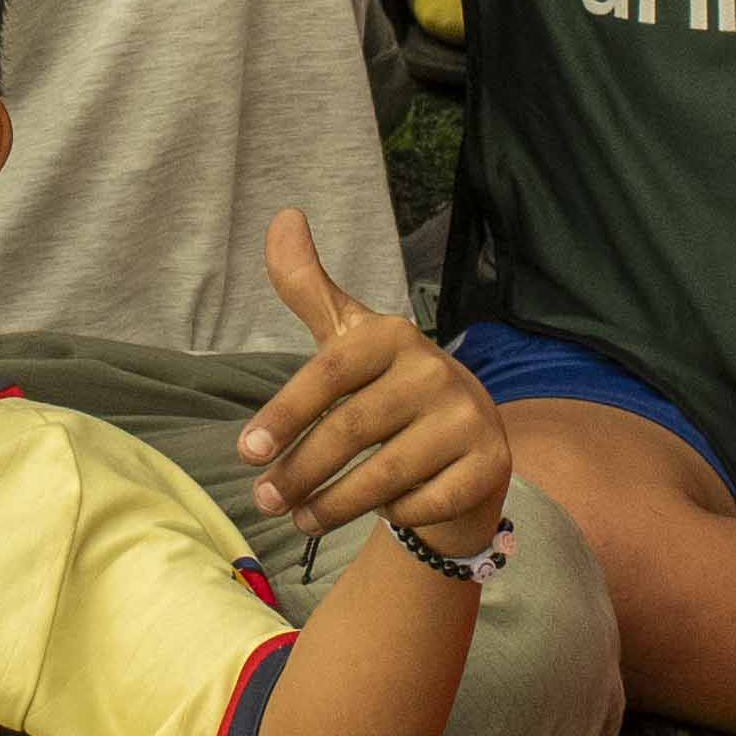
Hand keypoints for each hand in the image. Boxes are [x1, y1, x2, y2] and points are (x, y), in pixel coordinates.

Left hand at [227, 208, 508, 566]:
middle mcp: (436, 370)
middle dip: (299, 472)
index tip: (245, 452)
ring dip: (332, 505)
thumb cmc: (390, 388)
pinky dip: (394, 515)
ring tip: (299, 519)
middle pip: (351, 430)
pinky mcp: (489, 464)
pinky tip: (379, 514)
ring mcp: (468, 418)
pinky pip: (423, 503)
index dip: (284, 414)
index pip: (328, 374)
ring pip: (384, 475)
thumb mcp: (348, 337)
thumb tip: (283, 216)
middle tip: (264, 500)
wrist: (468, 440)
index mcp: (393, 335)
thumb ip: (307, 285)